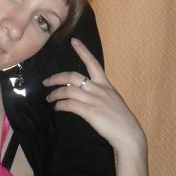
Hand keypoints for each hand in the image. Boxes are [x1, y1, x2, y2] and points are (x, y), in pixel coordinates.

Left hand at [43, 38, 145, 154]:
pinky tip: (57, 108)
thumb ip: (99, 93)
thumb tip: (83, 91)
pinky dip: (60, 105)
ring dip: (55, 94)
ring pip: (68, 90)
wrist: (129, 134)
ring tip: (49, 98)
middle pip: (73, 76)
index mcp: (105, 84)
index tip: (73, 41)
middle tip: (46, 82)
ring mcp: (94, 100)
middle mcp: (99, 89)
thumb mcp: (112, 99)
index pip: (93, 63)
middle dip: (56, 77)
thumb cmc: (120, 119)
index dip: (83, 51)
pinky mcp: (90, 112)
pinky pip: (70, 104)